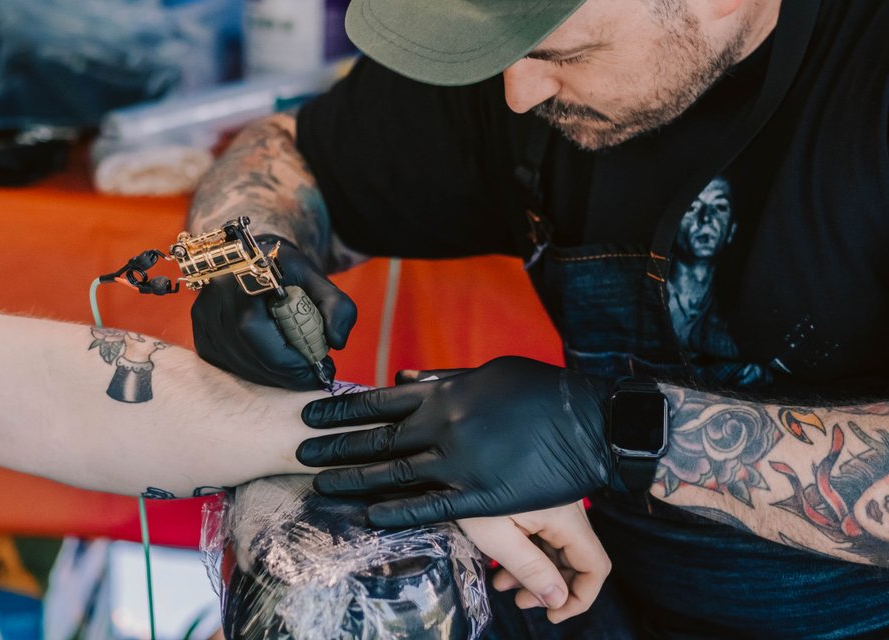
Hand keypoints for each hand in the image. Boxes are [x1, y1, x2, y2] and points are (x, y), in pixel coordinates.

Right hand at [191, 235, 356, 389]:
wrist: (257, 262)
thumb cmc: (289, 273)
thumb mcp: (320, 281)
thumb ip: (338, 307)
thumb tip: (336, 342)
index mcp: (243, 276)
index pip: (259, 331)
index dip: (290, 359)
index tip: (320, 369)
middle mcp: (215, 295)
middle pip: (249, 353)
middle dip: (286, 374)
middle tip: (313, 376)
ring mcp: (203, 316)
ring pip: (240, 365)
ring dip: (273, 377)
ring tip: (297, 370)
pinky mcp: (201, 334)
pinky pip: (229, 366)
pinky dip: (256, 372)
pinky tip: (274, 365)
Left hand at [295, 356, 611, 525]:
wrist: (589, 423)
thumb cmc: (540, 393)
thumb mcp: (487, 374)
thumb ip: (441, 379)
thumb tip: (400, 380)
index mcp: (444, 393)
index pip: (378, 402)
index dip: (341, 410)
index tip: (311, 416)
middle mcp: (443, 424)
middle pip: (377, 439)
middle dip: (335, 447)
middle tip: (300, 452)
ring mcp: (460, 460)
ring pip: (394, 472)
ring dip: (354, 480)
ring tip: (319, 485)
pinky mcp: (481, 494)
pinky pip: (430, 505)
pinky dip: (396, 509)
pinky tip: (368, 515)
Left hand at [458, 501, 609, 623]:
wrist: (463, 444)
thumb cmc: (472, 487)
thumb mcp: (496, 537)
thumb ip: (531, 570)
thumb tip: (558, 600)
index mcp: (566, 518)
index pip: (596, 566)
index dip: (580, 598)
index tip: (552, 613)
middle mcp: (569, 508)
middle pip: (577, 559)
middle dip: (552, 587)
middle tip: (519, 600)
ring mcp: (556, 501)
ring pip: (559, 547)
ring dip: (536, 572)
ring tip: (502, 583)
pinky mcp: (542, 497)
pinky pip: (546, 532)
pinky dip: (529, 552)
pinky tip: (502, 563)